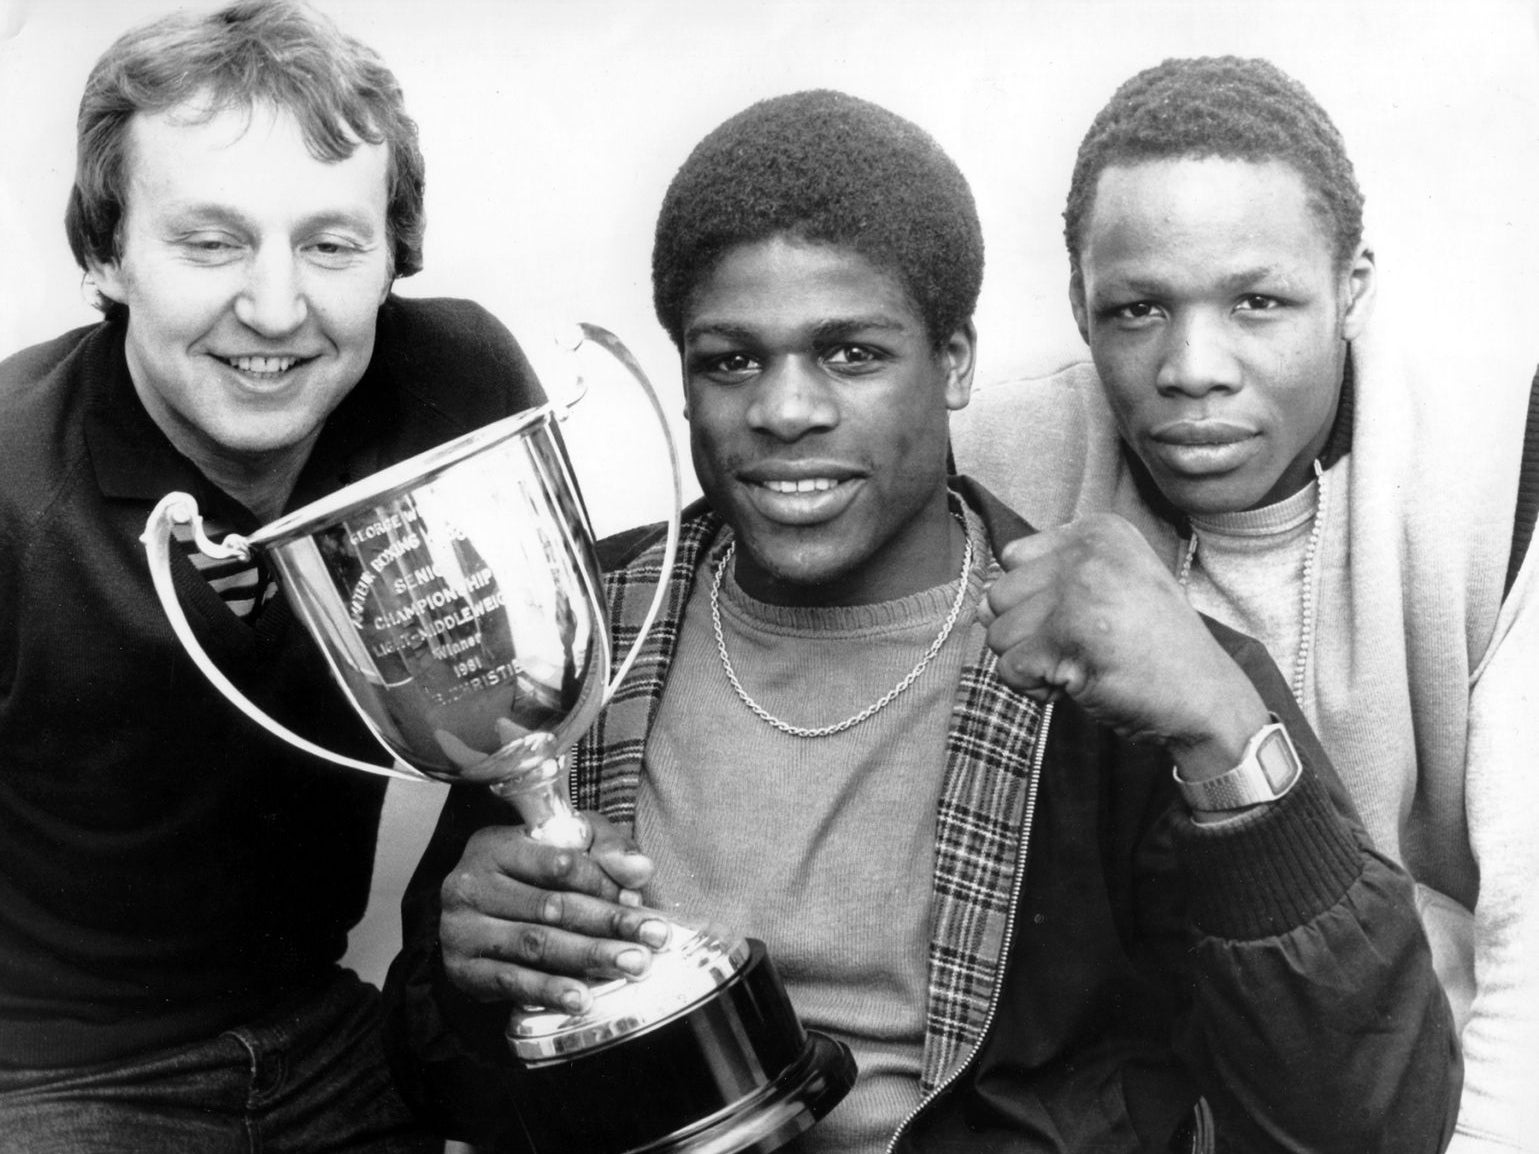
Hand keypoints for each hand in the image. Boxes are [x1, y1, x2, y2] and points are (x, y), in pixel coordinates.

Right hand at [439, 811, 671, 1013]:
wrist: (470, 918)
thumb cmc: (527, 874)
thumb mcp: (564, 845)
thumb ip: (606, 848)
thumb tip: (640, 868)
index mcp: (496, 846)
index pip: (558, 863)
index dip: (604, 883)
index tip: (639, 900)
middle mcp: (472, 884)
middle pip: (551, 905)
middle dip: (608, 923)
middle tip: (653, 938)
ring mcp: (462, 928)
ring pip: (535, 943)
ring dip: (588, 957)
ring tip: (630, 965)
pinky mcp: (462, 969)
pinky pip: (511, 982)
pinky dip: (549, 991)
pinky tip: (580, 999)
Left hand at [980, 514, 1267, 779]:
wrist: (1206, 698)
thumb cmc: (1148, 648)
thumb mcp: (1104, 592)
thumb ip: (1041, 584)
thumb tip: (975, 605)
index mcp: (1099, 530)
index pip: (1013, 558)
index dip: (1036, 601)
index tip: (1084, 618)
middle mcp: (1090, 550)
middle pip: (998, 596)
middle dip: (1028, 635)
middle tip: (1082, 648)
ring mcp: (1081, 590)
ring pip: (997, 634)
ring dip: (1032, 664)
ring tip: (1084, 664)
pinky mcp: (1070, 635)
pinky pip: (1009, 668)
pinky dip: (1036, 689)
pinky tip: (1079, 684)